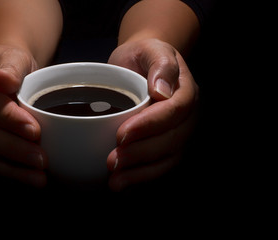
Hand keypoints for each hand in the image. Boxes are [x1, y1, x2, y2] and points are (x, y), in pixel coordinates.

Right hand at [0, 45, 47, 187]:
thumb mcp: (14, 57)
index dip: (7, 117)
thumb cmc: (10, 66)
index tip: (34, 129)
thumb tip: (2, 80)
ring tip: (39, 176)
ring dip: (11, 167)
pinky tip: (29, 178)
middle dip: (12, 148)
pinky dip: (8, 172)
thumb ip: (11, 68)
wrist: (2, 77)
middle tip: (41, 159)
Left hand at [107, 39, 198, 190]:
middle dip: (141, 154)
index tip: (122, 134)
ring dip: (141, 174)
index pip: (173, 112)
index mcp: (186, 92)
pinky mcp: (166, 148)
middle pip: (171, 140)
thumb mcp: (151, 48)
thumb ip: (160, 64)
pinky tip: (123, 186)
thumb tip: (162, 91)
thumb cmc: (143, 56)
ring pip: (167, 160)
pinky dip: (142, 179)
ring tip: (115, 183)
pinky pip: (159, 167)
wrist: (140, 66)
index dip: (150, 125)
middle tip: (112, 161)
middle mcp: (187, 117)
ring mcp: (179, 135)